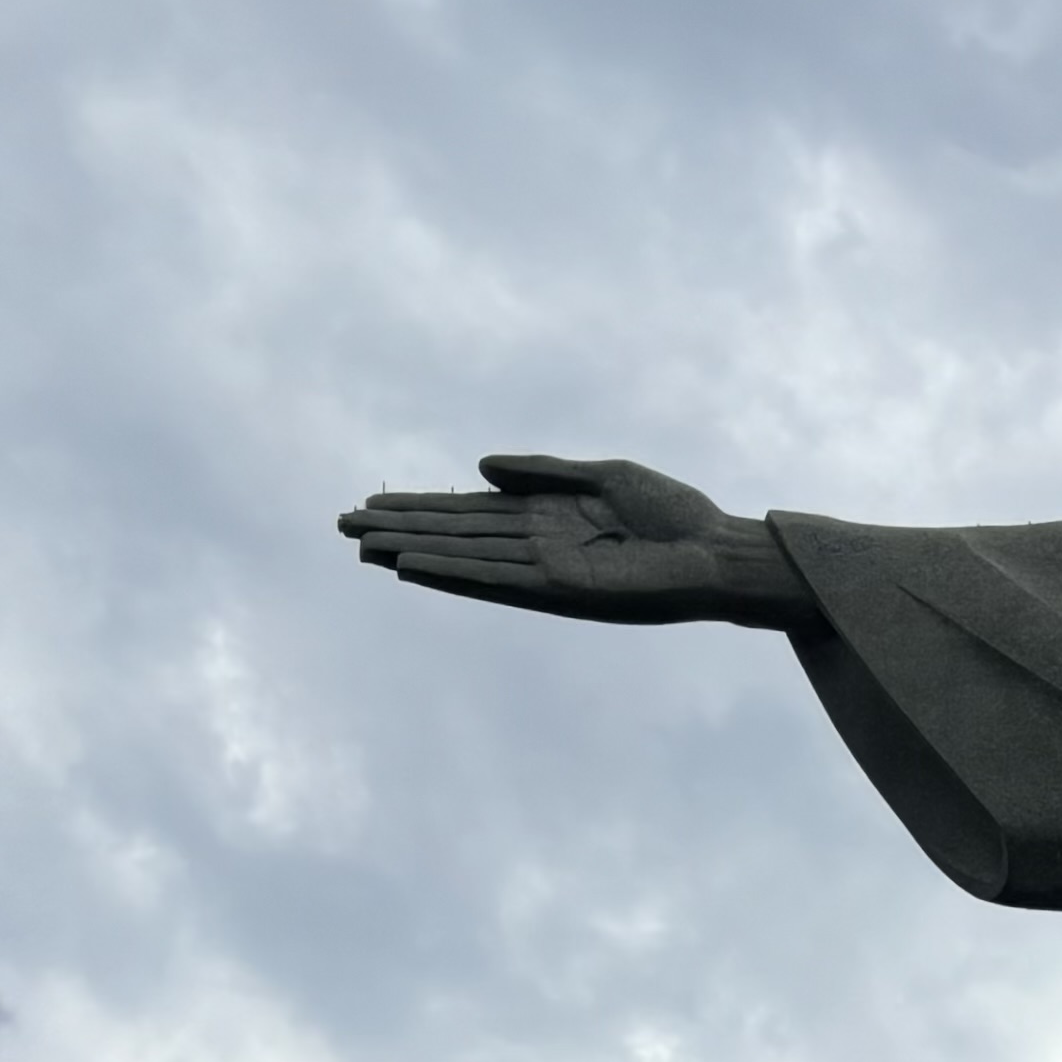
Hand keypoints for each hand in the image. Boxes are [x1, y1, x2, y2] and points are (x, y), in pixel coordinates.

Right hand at [337, 455, 812, 627]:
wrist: (719, 552)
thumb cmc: (675, 514)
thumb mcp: (604, 475)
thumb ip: (543, 471)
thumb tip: (480, 468)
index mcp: (546, 516)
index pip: (469, 513)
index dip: (420, 507)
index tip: (371, 504)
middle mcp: (538, 546)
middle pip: (455, 536)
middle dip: (401, 530)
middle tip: (342, 528)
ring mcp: (547, 572)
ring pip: (466, 559)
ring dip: (414, 552)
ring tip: (363, 547)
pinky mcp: (564, 593)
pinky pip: (499, 582)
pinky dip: (457, 574)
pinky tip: (416, 567)